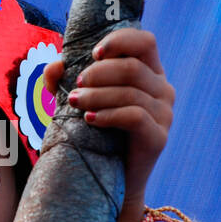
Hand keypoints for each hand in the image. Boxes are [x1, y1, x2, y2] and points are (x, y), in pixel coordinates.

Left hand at [42, 27, 173, 221]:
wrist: (112, 180)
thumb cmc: (96, 134)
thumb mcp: (79, 101)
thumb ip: (64, 80)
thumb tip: (55, 66)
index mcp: (149, 73)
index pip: (146, 41)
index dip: (120, 41)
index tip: (92, 53)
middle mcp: (163, 90)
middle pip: (133, 67)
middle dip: (99, 73)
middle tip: (75, 87)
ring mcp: (165, 114)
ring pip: (131, 92)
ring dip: (98, 95)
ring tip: (74, 103)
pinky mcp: (159, 137)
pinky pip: (135, 117)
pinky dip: (109, 115)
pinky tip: (90, 120)